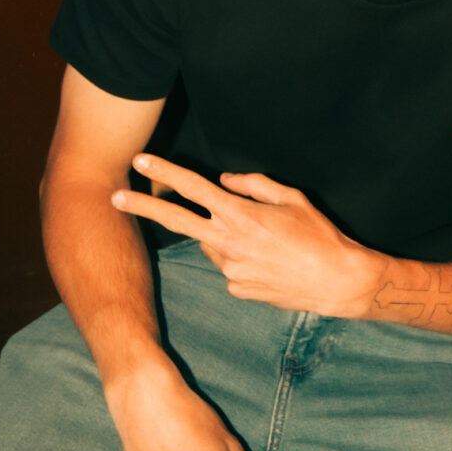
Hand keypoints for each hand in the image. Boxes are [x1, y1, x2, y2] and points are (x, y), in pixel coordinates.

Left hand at [112, 154, 383, 318]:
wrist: (336, 281)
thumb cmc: (319, 235)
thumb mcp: (292, 198)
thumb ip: (254, 184)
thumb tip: (225, 180)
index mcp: (240, 214)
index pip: (193, 188)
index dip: (164, 172)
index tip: (140, 161)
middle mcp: (228, 242)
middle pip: (176, 220)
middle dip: (142, 207)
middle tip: (115, 197)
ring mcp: (229, 269)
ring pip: (211, 244)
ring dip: (222, 237)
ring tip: (264, 242)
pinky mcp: (236, 289)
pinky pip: (228, 267)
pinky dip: (240, 260)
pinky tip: (269, 263)